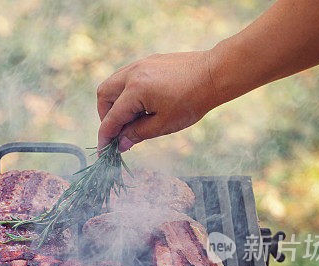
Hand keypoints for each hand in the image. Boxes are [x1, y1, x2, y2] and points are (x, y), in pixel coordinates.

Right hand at [97, 51, 219, 151]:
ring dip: (114, 102)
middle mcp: (133, 73)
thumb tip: (121, 144)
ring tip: (129, 118)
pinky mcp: (149, 61)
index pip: (112, 118)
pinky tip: (141, 103)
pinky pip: (126, 75)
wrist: (214, 74)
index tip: (104, 152)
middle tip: (118, 131)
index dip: (106, 137)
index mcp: (135, 90)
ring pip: (113, 82)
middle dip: (106, 115)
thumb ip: (138, 134)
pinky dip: (125, 91)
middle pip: (104, 94)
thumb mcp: (164, 124)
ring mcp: (140, 64)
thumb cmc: (192, 101)